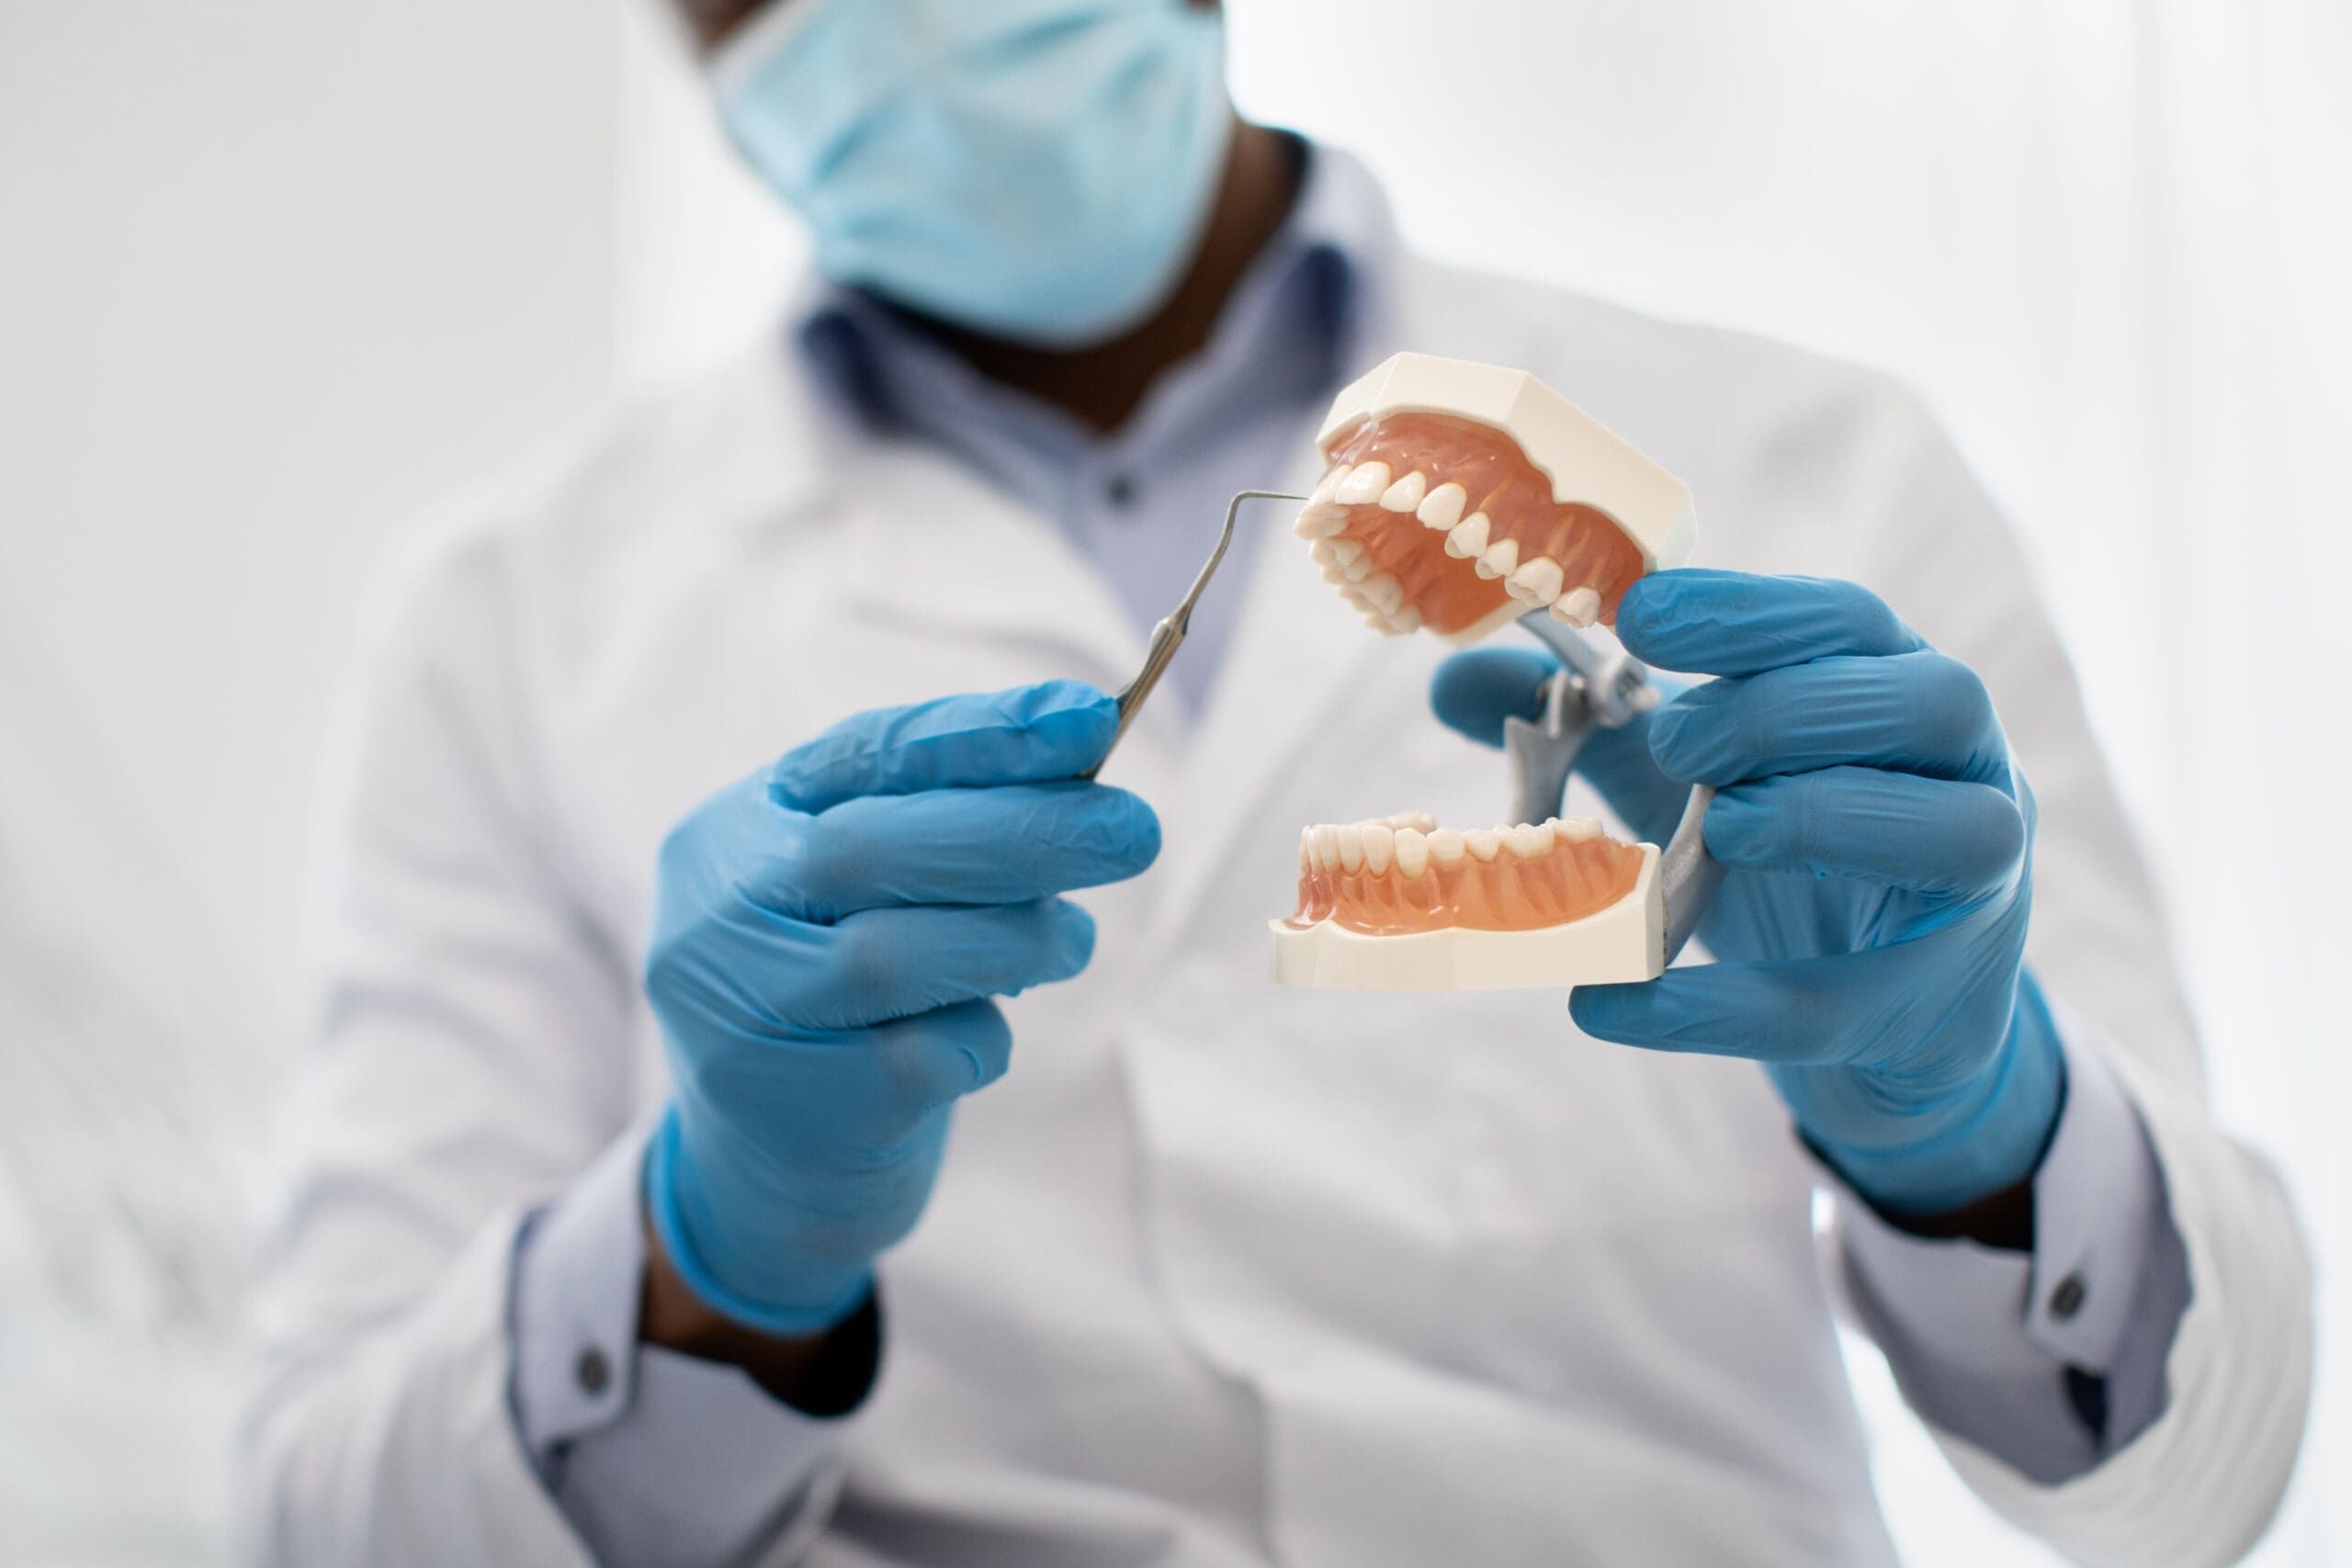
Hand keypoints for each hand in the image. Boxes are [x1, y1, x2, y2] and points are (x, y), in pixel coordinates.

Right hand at [642, 681, 1158, 1333]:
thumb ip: (945, 821)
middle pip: (870, 850)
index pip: (864, 753)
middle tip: (1133, 830)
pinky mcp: (797, 1111)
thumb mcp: (869, 893)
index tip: (1090, 717)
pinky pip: (921, 1059)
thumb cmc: (846, 1000)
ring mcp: (743, 1017)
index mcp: (736, 829)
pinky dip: (982, 1038)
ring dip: (1016, 938)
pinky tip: (985, 1035)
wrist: (768, 1173)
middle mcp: (716, 915)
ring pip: (894, 956)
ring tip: (1073, 942)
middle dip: (1019, 830)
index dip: (982, 733)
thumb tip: (1085, 753)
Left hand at [1432, 571, 2063, 1214]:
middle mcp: (1961, 768)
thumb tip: (1452, 681)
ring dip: (1827, 817)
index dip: (1752, 612)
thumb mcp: (1681, 779)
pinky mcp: (1934, 1002)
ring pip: (1951, 832)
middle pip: (1927, 699)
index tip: (1642, 615)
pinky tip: (1613, 1007)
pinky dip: (1724, 1008)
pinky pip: (1845, 1003)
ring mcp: (1975, 883)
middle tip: (1677, 740)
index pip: (1849, 620)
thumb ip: (1584, 723)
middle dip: (1789, 710)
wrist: (1881, 1012)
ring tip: (1722, 829)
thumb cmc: (1787, 853)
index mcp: (1892, 687)